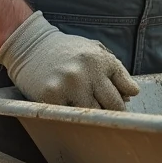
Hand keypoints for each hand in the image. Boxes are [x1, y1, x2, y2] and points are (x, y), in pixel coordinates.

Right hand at [0, 11, 139, 109]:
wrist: (31, 45)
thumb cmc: (67, 50)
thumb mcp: (95, 51)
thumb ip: (116, 70)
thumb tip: (131, 95)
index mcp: (101, 59)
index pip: (127, 88)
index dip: (125, 100)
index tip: (122, 106)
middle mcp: (87, 71)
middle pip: (113, 106)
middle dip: (113, 112)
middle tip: (108, 116)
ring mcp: (68, 85)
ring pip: (93, 116)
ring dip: (93, 117)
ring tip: (87, 111)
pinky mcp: (50, 98)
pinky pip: (69, 117)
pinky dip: (72, 117)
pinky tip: (68, 109)